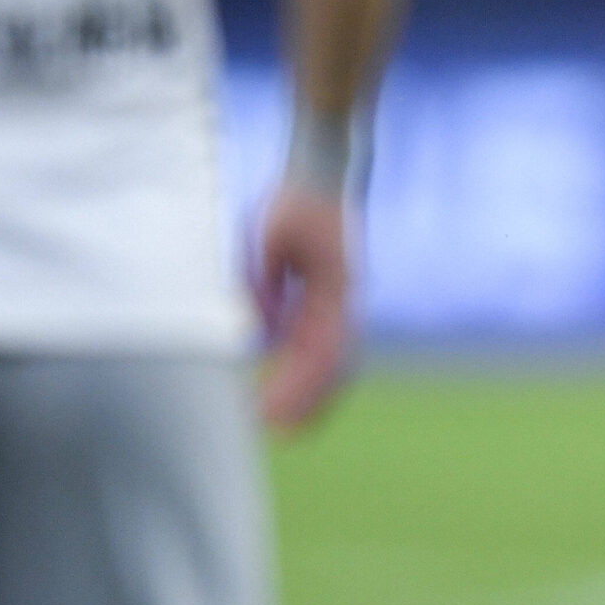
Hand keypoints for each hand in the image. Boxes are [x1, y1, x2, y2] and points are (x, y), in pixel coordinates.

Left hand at [253, 186, 354, 432]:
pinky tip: (287, 384)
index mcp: (335, 290)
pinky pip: (324, 344)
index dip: (295, 388)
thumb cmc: (294, 199)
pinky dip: (311, 373)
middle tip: (273, 433)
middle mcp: (344, 301)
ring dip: (313, 395)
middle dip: (305, 404)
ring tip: (286, 426)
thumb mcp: (268, 236)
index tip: (267, 412)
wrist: (323, 170)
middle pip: (332, 367)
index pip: (317, 354)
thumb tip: (260, 331)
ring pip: (334, 361)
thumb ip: (263, 283)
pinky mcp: (330, 296)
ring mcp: (341, 300)